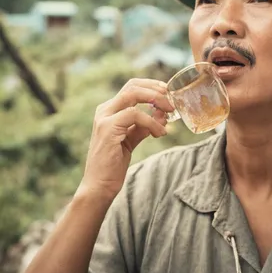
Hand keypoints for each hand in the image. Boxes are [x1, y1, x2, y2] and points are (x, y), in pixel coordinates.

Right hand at [78, 78, 173, 200]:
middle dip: (156, 90)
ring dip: (156, 102)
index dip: (152, 86)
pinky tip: (160, 133)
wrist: (99, 186)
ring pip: (133, 94)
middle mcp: (104, 110)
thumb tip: (163, 115)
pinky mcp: (108, 128)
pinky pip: (135, 114)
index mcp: (109, 110)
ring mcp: (104, 118)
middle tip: (172, 102)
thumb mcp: (131, 140)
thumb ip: (144, 126)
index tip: (168, 94)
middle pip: (132, 86)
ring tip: (169, 116)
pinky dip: (151, 122)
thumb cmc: (113, 165)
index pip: (132, 87)